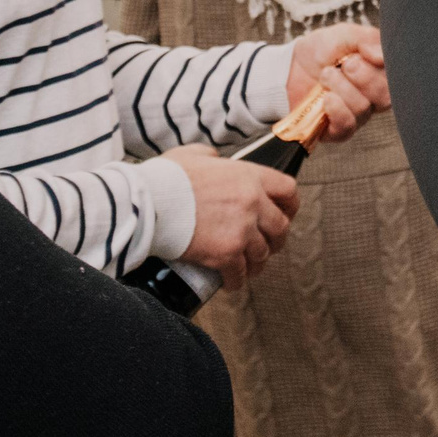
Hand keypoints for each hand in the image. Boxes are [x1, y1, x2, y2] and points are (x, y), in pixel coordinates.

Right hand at [165, 144, 297, 288]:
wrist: (147, 203)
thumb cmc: (166, 178)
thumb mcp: (194, 154)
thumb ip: (212, 157)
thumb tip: (215, 160)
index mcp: (249, 177)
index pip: (288, 190)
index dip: (290, 205)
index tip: (286, 213)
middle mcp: (252, 203)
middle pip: (280, 227)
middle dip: (276, 239)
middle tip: (268, 244)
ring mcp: (241, 230)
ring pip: (262, 253)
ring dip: (256, 262)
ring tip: (248, 266)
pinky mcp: (226, 254)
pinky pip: (239, 273)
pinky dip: (236, 280)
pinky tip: (231, 282)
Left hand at [289, 23, 386, 141]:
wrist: (290, 67)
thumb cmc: (321, 51)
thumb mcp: (344, 35)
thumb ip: (366, 40)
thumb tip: (383, 56)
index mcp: (381, 74)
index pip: (398, 78)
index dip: (382, 68)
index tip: (361, 55)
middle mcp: (374, 97)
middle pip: (385, 97)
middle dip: (364, 78)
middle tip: (345, 64)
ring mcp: (357, 114)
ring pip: (363, 108)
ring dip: (341, 88)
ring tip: (325, 75)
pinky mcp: (338, 129)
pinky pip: (346, 126)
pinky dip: (337, 110)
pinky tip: (326, 98)